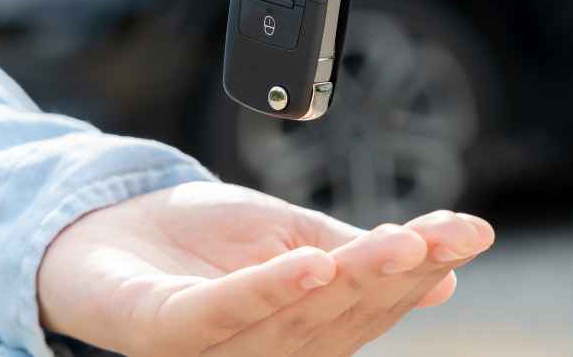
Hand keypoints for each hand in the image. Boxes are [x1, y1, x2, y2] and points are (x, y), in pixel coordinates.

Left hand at [38, 182, 493, 355]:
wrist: (99, 228)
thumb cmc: (198, 240)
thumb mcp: (292, 234)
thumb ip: (357, 255)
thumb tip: (446, 268)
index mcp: (303, 329)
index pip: (373, 303)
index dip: (424, 269)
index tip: (473, 233)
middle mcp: (265, 350)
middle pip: (344, 315)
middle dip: (399, 273)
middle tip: (445, 236)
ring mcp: (214, 348)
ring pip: (296, 318)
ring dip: (351, 280)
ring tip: (400, 242)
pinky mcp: (165, 333)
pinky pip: (221, 315)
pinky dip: (268, 291)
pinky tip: (311, 263)